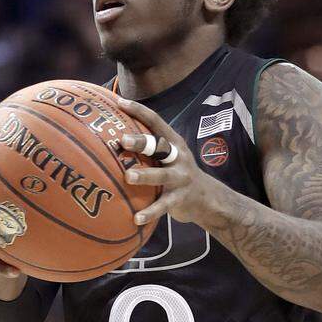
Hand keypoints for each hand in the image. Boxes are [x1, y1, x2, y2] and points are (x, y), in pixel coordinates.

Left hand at [116, 97, 223, 225]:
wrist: (207, 198)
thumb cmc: (177, 173)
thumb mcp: (168, 156)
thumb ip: (149, 148)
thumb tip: (114, 136)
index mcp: (173, 143)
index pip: (156, 121)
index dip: (139, 110)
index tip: (120, 102)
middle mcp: (179, 157)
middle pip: (160, 146)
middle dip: (142, 142)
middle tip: (122, 140)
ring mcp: (181, 177)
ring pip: (162, 175)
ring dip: (145, 175)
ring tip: (127, 177)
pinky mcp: (180, 198)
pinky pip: (163, 205)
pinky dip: (149, 212)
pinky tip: (136, 219)